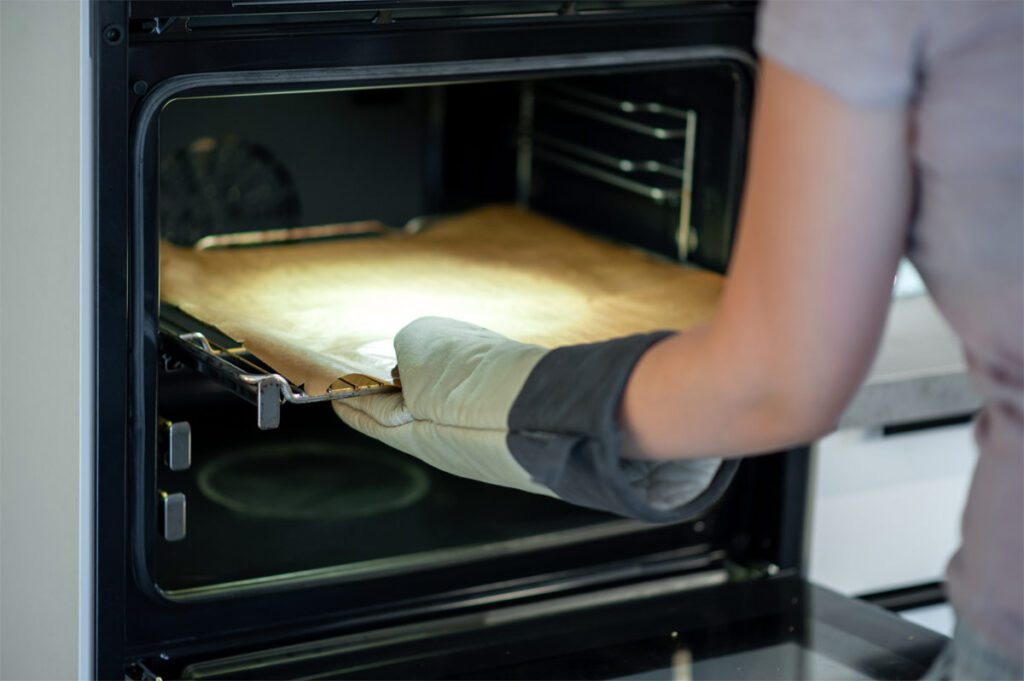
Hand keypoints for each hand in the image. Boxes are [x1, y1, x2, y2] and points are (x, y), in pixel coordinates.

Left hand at [335, 317, 737, 521]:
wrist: (575, 416)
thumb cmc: (502, 393)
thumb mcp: (434, 348)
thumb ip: (415, 342)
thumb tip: (417, 345)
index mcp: (415, 436)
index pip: (365, 415)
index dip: (349, 393)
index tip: (335, 385)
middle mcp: (452, 450)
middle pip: (415, 413)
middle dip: (404, 384)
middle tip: (397, 359)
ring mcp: (493, 448)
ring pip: (461, 407)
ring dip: (453, 380)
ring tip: (457, 354)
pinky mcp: (531, 439)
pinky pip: (500, 406)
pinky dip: (493, 384)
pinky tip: (504, 365)